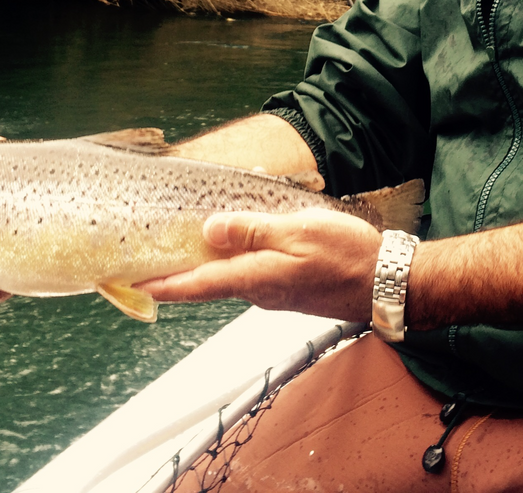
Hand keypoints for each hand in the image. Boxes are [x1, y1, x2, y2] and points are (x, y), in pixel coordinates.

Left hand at [137, 209, 382, 321]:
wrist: (387, 282)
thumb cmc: (347, 255)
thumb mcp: (296, 231)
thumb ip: (251, 230)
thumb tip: (209, 229)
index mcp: (256, 277)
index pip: (198, 284)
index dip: (165, 285)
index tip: (135, 286)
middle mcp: (260, 291)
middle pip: (210, 283)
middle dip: (179, 276)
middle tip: (150, 265)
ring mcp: (276, 293)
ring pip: (232, 279)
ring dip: (207, 268)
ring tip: (187, 251)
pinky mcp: (291, 289)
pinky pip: (253, 276)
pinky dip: (236, 263)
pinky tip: (237, 248)